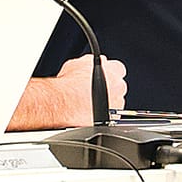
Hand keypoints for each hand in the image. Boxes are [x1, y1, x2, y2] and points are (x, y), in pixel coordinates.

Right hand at [9, 54, 125, 129]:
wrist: (62, 103)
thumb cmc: (68, 84)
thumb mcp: (77, 63)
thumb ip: (89, 63)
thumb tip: (89, 63)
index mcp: (114, 69)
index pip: (118, 68)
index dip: (109, 73)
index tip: (102, 76)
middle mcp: (119, 85)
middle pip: (118, 86)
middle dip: (110, 88)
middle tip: (93, 91)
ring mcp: (117, 103)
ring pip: (115, 102)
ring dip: (107, 103)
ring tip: (90, 104)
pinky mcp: (112, 118)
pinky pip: (110, 117)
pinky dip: (103, 116)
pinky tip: (90, 113)